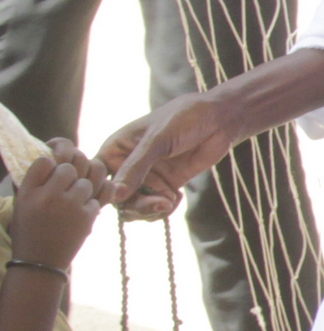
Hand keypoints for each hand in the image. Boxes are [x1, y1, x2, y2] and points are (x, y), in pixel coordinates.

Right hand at [9, 140, 107, 269]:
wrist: (40, 262)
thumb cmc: (30, 230)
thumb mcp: (24, 204)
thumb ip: (39, 181)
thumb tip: (61, 160)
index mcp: (28, 192)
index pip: (45, 161)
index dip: (52, 164)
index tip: (53, 174)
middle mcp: (48, 196)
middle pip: (69, 167)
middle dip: (71, 175)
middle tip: (67, 188)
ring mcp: (69, 206)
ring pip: (87, 181)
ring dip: (84, 189)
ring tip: (73, 202)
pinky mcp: (87, 217)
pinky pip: (99, 197)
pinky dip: (92, 204)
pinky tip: (81, 212)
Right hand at [97, 93, 239, 217]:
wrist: (219, 119)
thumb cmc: (184, 119)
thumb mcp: (157, 140)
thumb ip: (136, 166)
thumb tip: (116, 194)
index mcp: (115, 150)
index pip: (97, 178)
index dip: (104, 194)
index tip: (123, 199)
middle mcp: (127, 166)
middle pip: (118, 198)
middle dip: (135, 206)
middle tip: (159, 204)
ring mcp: (147, 177)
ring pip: (136, 206)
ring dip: (150, 211)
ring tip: (168, 202)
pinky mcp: (166, 185)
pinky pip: (156, 206)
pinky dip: (164, 209)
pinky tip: (176, 198)